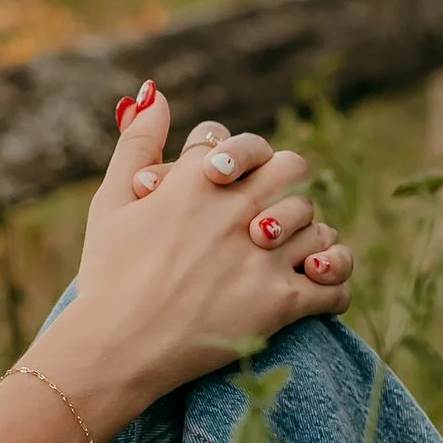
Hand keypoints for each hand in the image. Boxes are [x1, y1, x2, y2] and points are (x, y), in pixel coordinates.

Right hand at [40, 81, 353, 429]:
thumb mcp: (110, 201)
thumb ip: (137, 143)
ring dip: (309, 238)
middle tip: (270, 211)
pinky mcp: (281, 303)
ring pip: (319, 224)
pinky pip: (336, 285)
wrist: (113, 350)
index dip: (233, 157)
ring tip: (292, 256)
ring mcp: (262, 257)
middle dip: (286, 183)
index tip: (224, 180)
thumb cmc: (106, 277)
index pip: (236, 140)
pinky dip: (333, 286)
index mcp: (196, 181)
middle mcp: (236, 210)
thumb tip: (155, 92)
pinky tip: (315, 288)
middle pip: (294, 167)